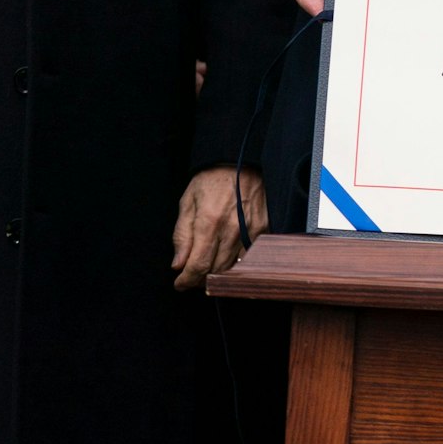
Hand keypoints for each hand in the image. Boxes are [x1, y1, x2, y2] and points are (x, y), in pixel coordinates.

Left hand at [172, 166, 265, 291]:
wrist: (240, 160)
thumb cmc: (211, 179)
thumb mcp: (188, 202)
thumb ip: (182, 235)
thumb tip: (178, 264)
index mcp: (209, 222)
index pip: (198, 265)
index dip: (186, 280)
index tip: (179, 284)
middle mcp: (232, 229)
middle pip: (215, 270)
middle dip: (199, 278)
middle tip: (191, 274)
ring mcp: (251, 230)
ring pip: (233, 267)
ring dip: (217, 272)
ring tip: (207, 266)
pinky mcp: (264, 228)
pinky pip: (249, 256)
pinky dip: (236, 261)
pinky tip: (226, 255)